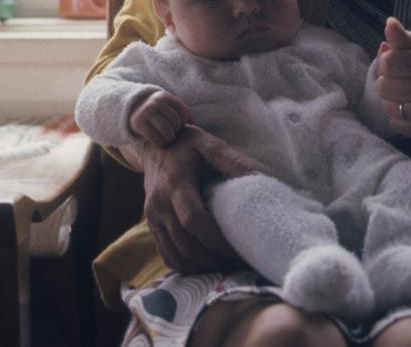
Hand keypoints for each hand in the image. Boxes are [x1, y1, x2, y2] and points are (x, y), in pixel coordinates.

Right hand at [130, 90, 191, 146]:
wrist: (134, 112)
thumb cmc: (159, 112)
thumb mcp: (170, 107)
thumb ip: (185, 113)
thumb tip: (194, 124)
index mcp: (165, 96)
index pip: (183, 112)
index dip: (184, 122)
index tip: (178, 125)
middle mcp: (155, 102)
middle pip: (176, 122)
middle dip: (176, 130)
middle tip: (172, 132)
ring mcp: (146, 112)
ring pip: (167, 131)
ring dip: (170, 138)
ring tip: (168, 138)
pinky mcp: (139, 124)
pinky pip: (156, 139)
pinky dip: (161, 143)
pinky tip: (160, 142)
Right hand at [136, 125, 259, 272]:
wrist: (155, 146)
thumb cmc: (187, 145)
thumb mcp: (209, 145)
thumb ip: (232, 160)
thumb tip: (259, 178)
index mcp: (175, 184)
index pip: (193, 220)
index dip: (215, 239)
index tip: (237, 248)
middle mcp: (159, 204)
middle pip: (184, 243)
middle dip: (211, 258)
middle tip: (237, 263)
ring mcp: (152, 217)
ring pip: (175, 254)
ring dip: (200, 266)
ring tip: (225, 267)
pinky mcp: (151, 225)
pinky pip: (166, 254)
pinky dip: (185, 266)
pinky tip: (205, 266)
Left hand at [373, 16, 410, 143]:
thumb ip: (410, 36)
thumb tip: (389, 24)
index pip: (390, 63)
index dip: (385, 60)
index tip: (393, 60)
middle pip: (385, 87)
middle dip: (386, 79)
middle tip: (398, 76)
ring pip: (389, 107)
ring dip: (390, 98)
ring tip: (404, 90)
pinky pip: (399, 125)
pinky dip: (397, 115)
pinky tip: (409, 105)